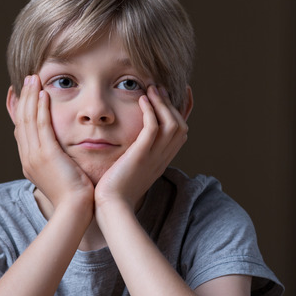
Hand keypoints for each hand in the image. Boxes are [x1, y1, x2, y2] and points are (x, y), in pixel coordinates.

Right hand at [10, 75, 94, 211]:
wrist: (74, 211)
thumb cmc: (74, 197)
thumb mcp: (62, 175)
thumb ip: (59, 161)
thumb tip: (64, 153)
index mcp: (29, 162)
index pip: (21, 130)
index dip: (20, 110)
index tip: (22, 94)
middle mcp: (27, 157)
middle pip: (21, 121)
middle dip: (24, 98)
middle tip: (28, 79)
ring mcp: (35, 156)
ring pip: (29, 119)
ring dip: (31, 97)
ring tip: (34, 79)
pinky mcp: (46, 155)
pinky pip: (41, 126)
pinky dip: (41, 108)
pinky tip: (44, 94)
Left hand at [94, 85, 188, 210]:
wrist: (111, 207)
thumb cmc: (115, 192)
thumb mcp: (131, 171)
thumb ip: (136, 157)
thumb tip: (129, 146)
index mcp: (162, 161)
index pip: (181, 132)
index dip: (184, 111)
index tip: (182, 92)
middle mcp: (162, 158)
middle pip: (181, 125)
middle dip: (172, 104)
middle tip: (159, 88)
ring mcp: (154, 157)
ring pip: (171, 124)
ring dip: (162, 103)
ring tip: (151, 89)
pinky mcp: (140, 155)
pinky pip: (152, 128)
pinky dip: (150, 111)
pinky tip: (142, 100)